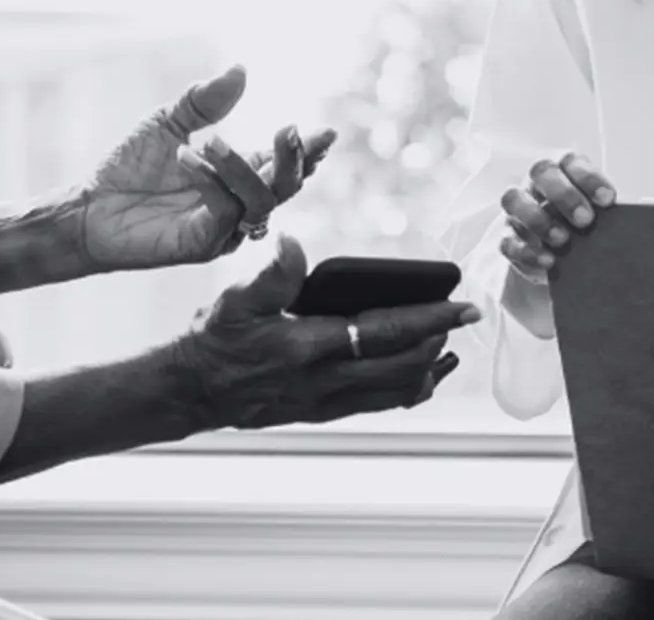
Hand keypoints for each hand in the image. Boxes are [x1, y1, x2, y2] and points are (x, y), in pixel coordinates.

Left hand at [77, 67, 336, 270]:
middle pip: (285, 187)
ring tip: (212, 139)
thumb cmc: (131, 167)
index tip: (326, 133)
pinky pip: (223, 213)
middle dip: (293, 160)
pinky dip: (211, 181)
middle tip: (288, 130)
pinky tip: (187, 157)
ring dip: (242, 166)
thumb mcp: (170, 122)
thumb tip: (240, 68)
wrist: (90, 206)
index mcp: (239, 174)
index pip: (284, 163)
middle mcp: (239, 202)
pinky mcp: (200, 244)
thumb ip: (206, 100)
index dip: (307, 150)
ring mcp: (223, 227)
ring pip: (259, 202)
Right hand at [173, 235, 480, 428]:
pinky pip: (375, 404)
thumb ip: (271, 272)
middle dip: (438, 342)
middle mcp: (324, 380)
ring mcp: (324, 401)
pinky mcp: (319, 411)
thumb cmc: (213, 339)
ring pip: (394, 392)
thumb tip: (294, 241)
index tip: (462, 306)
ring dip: (427, 370)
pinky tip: (413, 377)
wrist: (191, 391)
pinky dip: (404, 390)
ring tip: (448, 351)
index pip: (386, 332)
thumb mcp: (234, 298)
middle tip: (461, 321)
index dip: (430, 319)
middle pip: (402, 366)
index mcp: (308, 346)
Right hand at [500, 152, 616, 284]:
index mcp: (563, 171)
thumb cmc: (581, 223)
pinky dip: (527, 251)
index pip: (571, 161)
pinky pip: (507, 239)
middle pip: (540, 172)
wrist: (554, 248)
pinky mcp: (508, 236)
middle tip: (585, 220)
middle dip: (564, 194)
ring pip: (514, 199)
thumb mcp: (597, 213)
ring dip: (539, 219)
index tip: (608, 200)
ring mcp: (519, 209)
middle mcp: (537, 184)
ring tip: (563, 241)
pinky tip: (547, 261)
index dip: (588, 178)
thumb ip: (608, 212)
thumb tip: (644, 224)